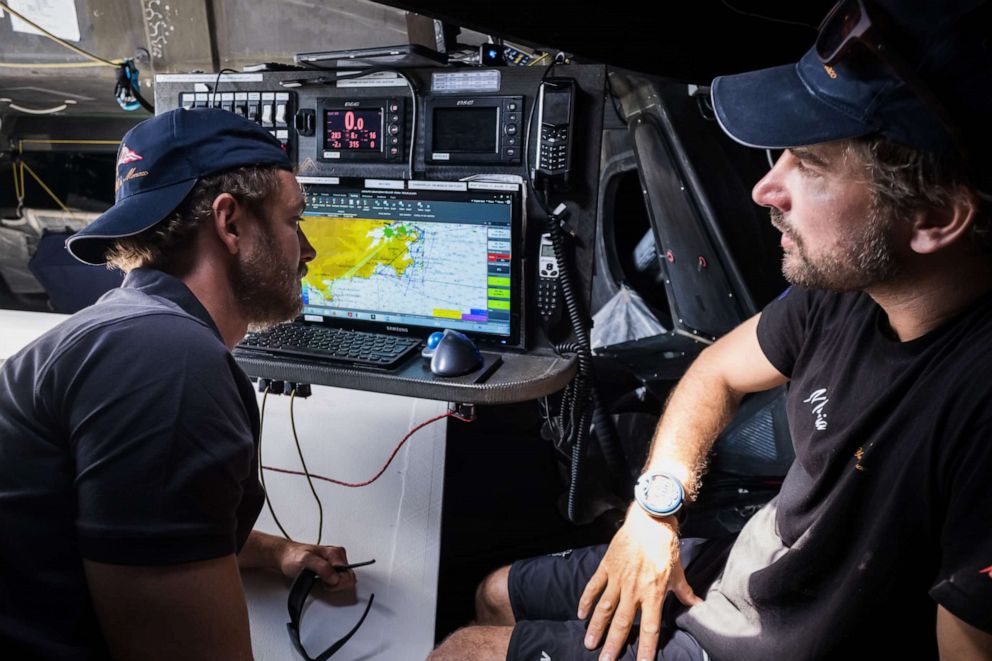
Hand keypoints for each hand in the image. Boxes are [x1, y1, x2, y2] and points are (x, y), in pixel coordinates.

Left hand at [277, 542, 355, 592]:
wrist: (286, 556)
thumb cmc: (293, 557)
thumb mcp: (305, 560)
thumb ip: (322, 568)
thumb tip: (335, 577)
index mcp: (335, 553)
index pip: (348, 574)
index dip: (336, 583)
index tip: (324, 582)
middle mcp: (338, 556)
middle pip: (348, 578)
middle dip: (335, 585)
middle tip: (322, 581)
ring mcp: (335, 562)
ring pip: (343, 580)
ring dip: (332, 585)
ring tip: (319, 580)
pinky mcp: (332, 568)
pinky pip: (338, 580)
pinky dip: (330, 584)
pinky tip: (320, 580)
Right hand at [577, 506, 700, 660]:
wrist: (650, 520)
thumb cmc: (666, 546)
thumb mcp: (678, 572)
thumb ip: (685, 592)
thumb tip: (698, 605)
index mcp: (653, 593)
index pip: (649, 627)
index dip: (645, 647)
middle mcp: (634, 589)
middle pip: (622, 622)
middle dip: (613, 644)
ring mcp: (618, 578)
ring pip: (604, 608)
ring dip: (596, 627)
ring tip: (589, 643)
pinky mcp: (607, 566)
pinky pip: (594, 586)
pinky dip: (586, 600)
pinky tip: (580, 613)